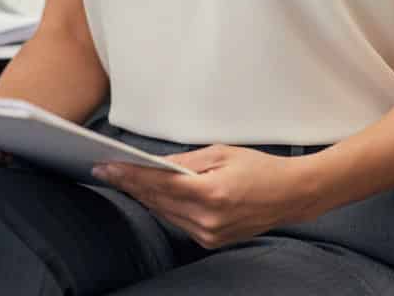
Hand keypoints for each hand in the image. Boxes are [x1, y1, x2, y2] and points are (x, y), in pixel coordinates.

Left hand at [91, 145, 314, 248]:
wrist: (289, 195)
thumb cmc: (259, 168)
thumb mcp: (221, 153)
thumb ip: (186, 161)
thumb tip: (156, 163)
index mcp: (211, 194)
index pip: (159, 184)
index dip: (130, 175)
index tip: (107, 167)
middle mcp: (207, 220)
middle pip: (157, 201)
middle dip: (130, 184)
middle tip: (104, 169)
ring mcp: (209, 235)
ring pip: (165, 213)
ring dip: (143, 196)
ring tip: (121, 178)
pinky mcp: (211, 241)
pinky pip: (178, 222)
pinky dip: (163, 206)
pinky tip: (150, 193)